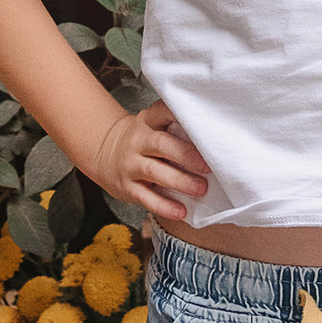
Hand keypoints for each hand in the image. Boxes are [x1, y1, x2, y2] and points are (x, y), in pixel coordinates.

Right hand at [86, 98, 209, 230]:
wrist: (105, 154)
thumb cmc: (144, 141)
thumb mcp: (154, 126)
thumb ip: (177, 128)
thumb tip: (216, 140)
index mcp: (148, 121)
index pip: (163, 111)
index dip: (179, 114)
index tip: (202, 122)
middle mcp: (138, 140)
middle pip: (162, 144)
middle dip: (186, 155)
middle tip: (208, 166)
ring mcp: (130, 164)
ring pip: (154, 172)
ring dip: (180, 181)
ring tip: (200, 189)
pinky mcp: (126, 186)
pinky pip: (146, 197)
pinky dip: (164, 206)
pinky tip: (181, 211)